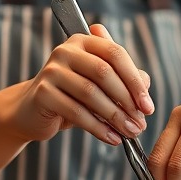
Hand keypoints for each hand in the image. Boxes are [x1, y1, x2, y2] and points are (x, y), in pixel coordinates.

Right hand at [9, 24, 155, 144]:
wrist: (32, 112)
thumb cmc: (72, 96)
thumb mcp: (100, 85)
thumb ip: (124, 78)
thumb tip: (146, 84)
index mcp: (84, 41)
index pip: (116, 53)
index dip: (135, 80)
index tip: (148, 106)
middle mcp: (65, 50)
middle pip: (104, 73)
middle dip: (127, 101)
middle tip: (141, 123)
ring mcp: (51, 70)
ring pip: (91, 93)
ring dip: (115, 117)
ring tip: (130, 132)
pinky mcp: (42, 93)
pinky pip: (76, 112)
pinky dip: (98, 128)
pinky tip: (112, 138)